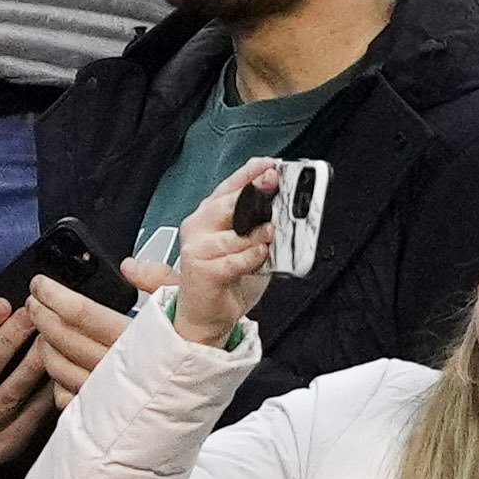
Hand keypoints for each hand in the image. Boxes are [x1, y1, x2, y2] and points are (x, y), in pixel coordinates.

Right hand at [160, 165, 276, 345]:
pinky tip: (261, 253)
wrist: (205, 314)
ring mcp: (198, 250)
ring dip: (255, 231)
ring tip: (271, 230)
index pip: (228, 187)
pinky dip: (250, 256)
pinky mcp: (203, 272)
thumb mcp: (244, 242)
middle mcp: (198, 228)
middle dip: (252, 192)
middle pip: (226, 204)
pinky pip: (232, 260)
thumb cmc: (226, 275)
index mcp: (207, 216)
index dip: (248, 174)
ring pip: (231, 234)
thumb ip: (257, 221)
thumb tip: (280, 202)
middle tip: (272, 184)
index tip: (269, 164)